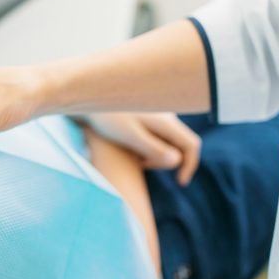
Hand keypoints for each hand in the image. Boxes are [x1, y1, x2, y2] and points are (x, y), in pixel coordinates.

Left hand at [82, 112, 200, 185]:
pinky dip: (145, 144)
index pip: (191, 144)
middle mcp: (166, 115)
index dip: (190, 165)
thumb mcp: (130, 136)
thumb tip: (177, 160)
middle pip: (178, 145)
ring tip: (129, 153)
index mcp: (166, 120)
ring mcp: (156, 114)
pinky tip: (126, 144)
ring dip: (153, 153)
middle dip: (163, 160)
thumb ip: (153, 148)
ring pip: (165, 140)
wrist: (88, 95)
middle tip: (139, 165)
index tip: (180, 183)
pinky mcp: (145, 114)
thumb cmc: (106, 117)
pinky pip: (154, 134)